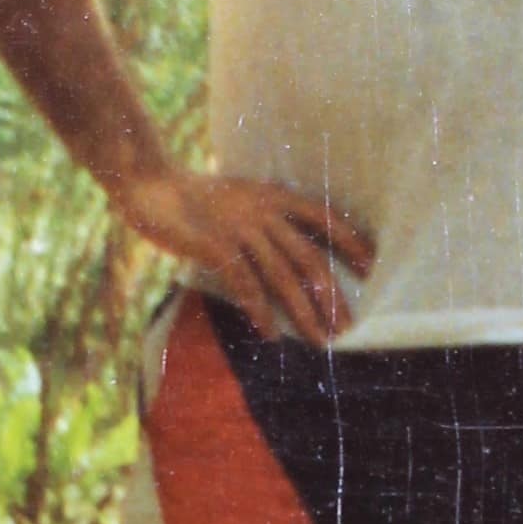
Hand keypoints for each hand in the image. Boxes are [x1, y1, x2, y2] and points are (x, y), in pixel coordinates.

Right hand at [124, 161, 372, 346]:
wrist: (151, 184)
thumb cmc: (196, 198)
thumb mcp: (241, 197)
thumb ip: (268, 218)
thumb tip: (293, 256)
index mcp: (274, 196)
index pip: (325, 217)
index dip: (351, 242)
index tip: (372, 267)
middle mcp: (264, 211)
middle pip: (310, 258)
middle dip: (332, 295)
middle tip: (348, 325)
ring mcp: (240, 228)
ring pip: (283, 276)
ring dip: (305, 312)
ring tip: (321, 339)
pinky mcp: (215, 246)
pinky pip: (246, 285)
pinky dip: (260, 312)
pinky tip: (271, 334)